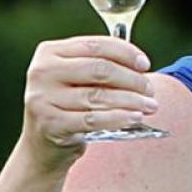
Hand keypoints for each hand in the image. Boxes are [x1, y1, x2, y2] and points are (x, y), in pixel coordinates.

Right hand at [19, 37, 158, 172]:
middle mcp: (42, 72)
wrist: (41, 146)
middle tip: (149, 89)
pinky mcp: (51, 124)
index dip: (126, 53)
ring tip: (149, 106)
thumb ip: (101, 67)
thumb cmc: (67, 108)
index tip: (144, 64)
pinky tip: (135, 117)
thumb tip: (139, 65)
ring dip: (131, 100)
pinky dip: (118, 118)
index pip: (95, 45)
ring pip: (99, 96)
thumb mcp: (76, 80)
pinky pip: (93, 119)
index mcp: (49, 53)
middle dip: (132, 79)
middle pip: (99, 69)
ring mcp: (43, 99)